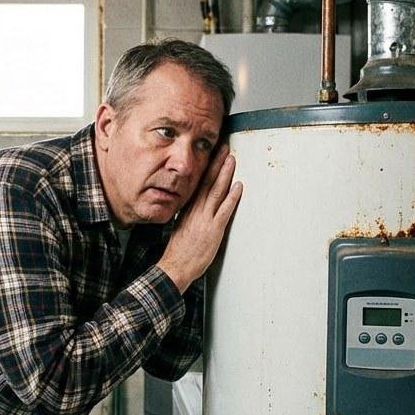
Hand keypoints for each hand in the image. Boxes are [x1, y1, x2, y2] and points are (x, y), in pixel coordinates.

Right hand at [158, 145, 242, 292]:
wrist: (175, 267)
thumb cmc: (178, 252)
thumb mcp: (180, 228)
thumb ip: (188, 215)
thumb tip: (194, 207)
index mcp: (187, 209)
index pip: (197, 183)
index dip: (205, 167)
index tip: (211, 154)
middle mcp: (195, 211)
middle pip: (207, 182)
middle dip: (216, 163)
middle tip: (223, 147)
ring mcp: (204, 219)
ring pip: (216, 191)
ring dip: (225, 174)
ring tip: (231, 159)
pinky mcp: (213, 230)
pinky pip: (224, 210)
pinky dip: (232, 197)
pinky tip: (238, 186)